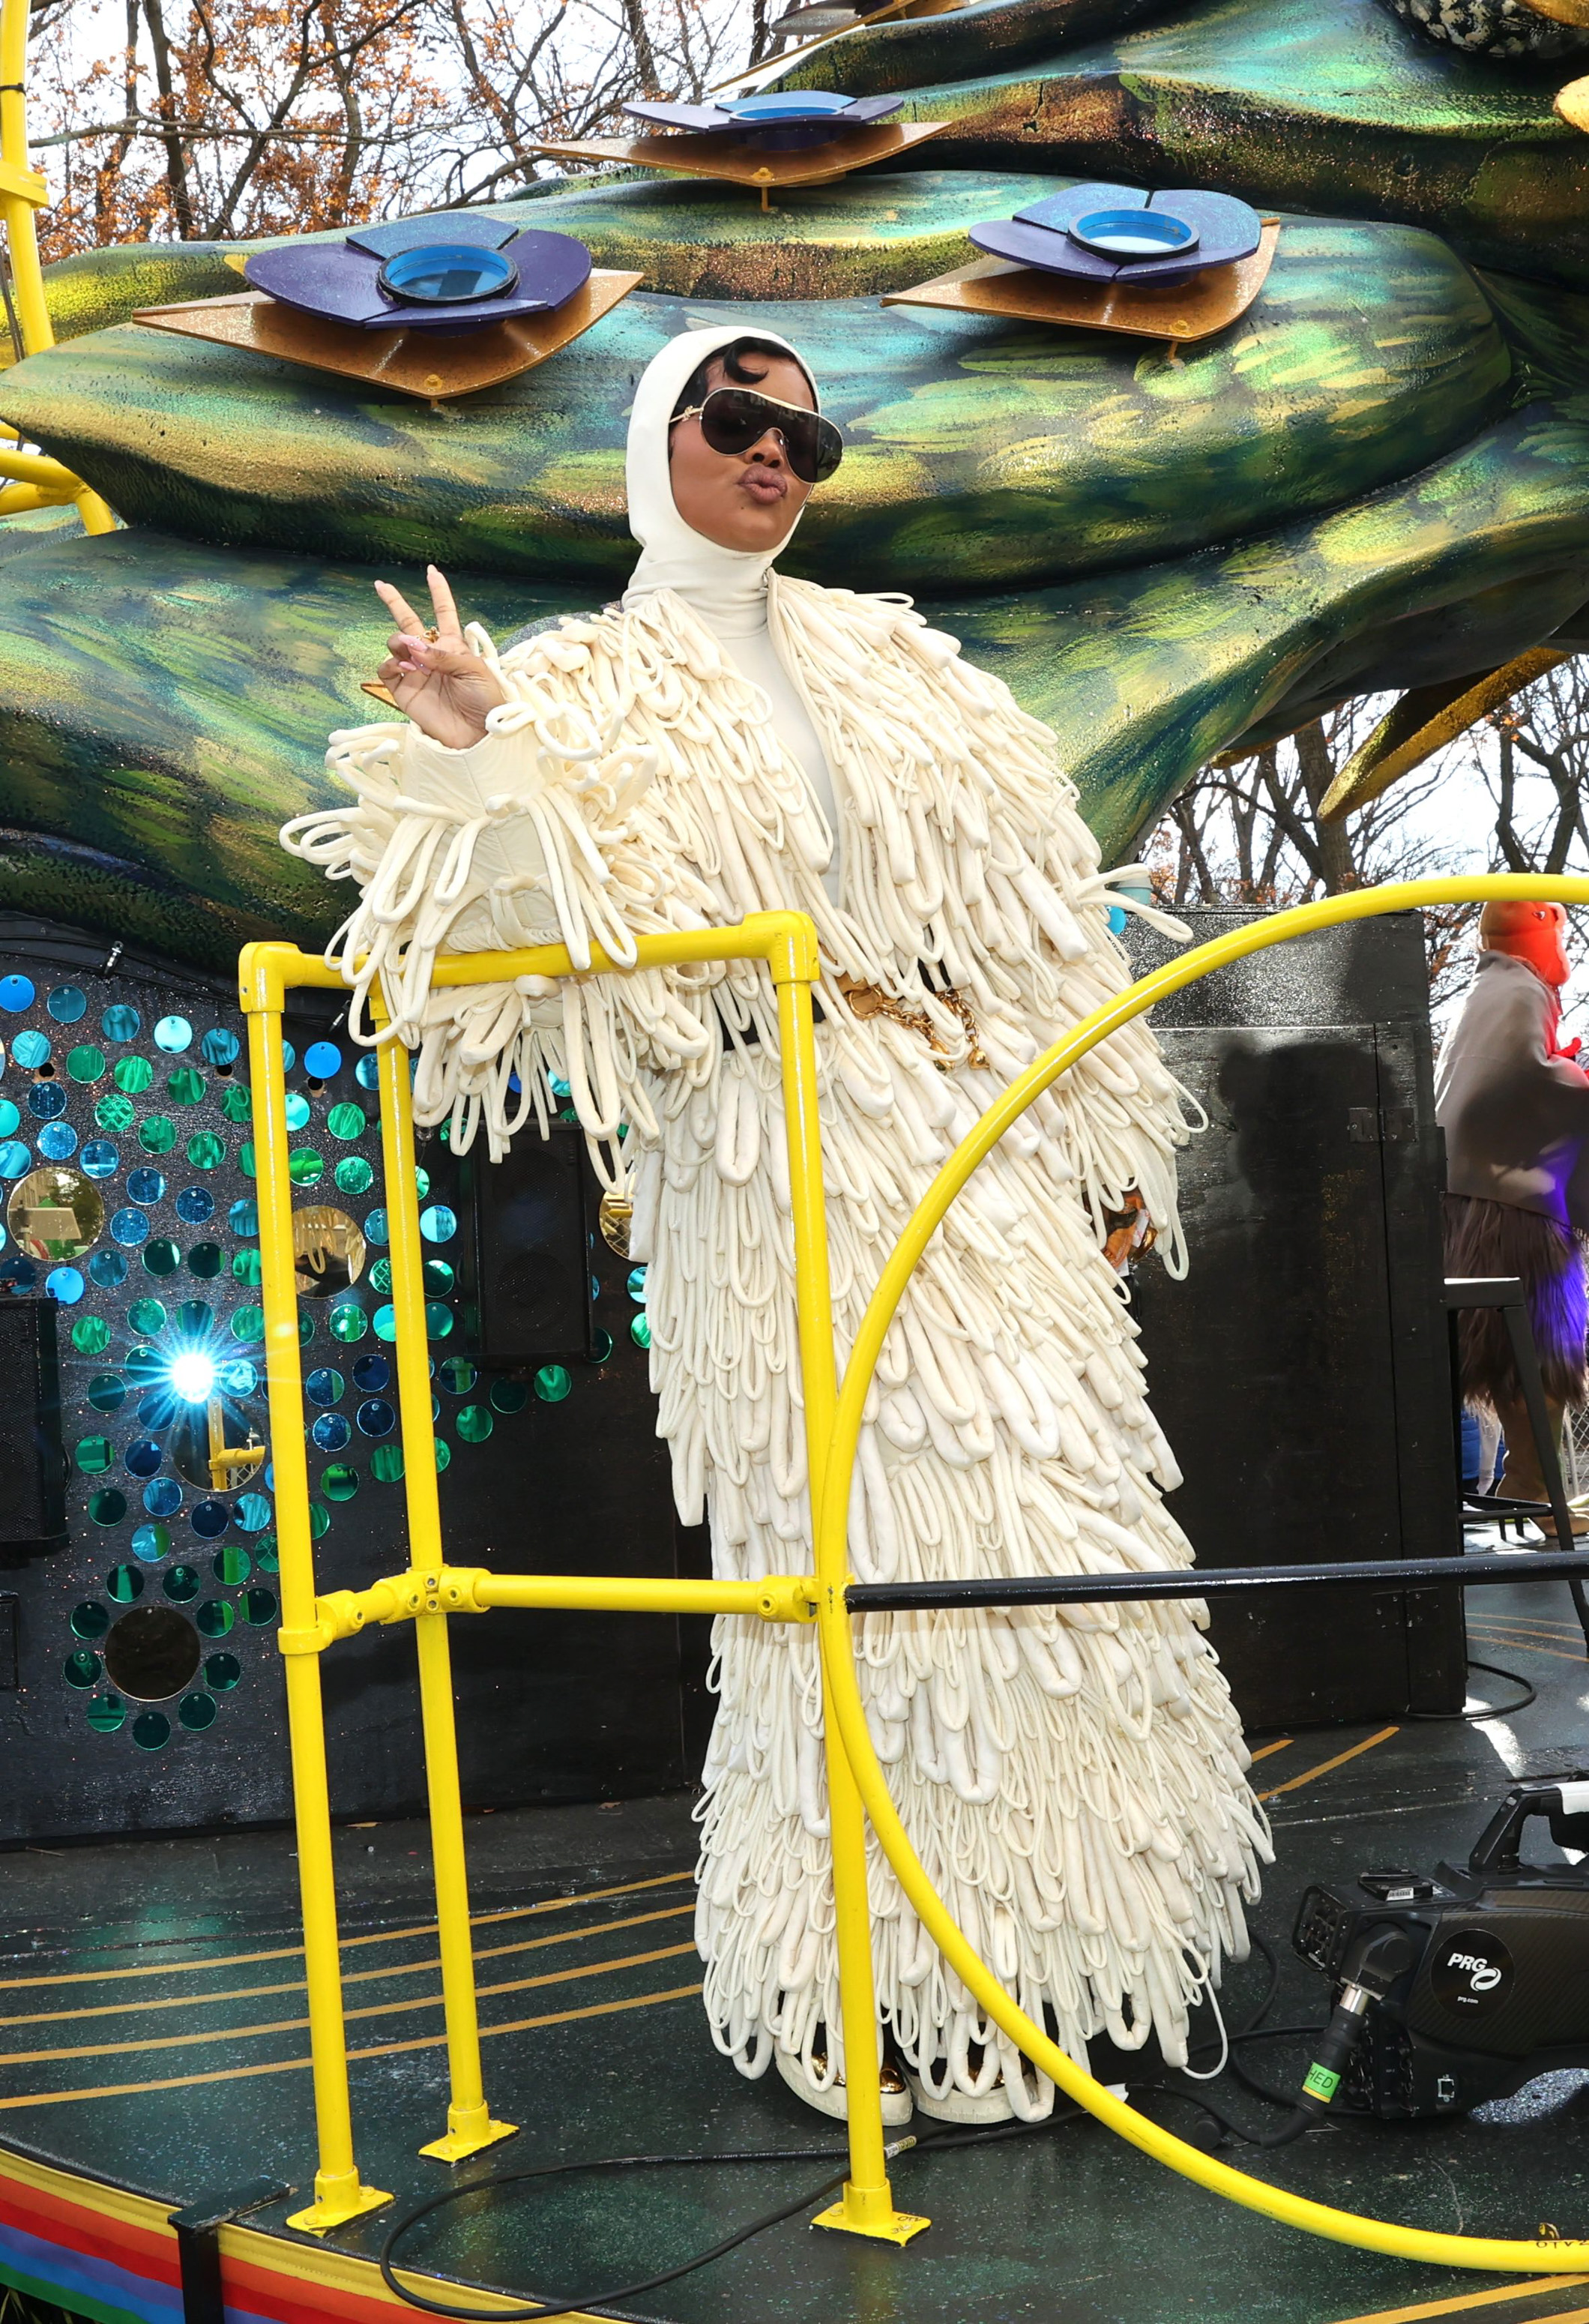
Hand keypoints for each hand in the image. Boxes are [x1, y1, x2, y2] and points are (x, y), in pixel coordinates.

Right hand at [372, 566, 507, 750]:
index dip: (439, 592)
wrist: (478, 735)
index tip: (431, 571)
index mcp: (453, 647)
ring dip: (399, 642)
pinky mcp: (403, 690)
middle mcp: (431, 656)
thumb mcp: (473, 671)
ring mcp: (415, 672)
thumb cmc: (484, 702)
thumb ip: (442, 655)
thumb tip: (412, 644)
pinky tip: (404, 668)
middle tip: (381, 586)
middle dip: (395, 602)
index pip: (444, 613)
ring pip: (395, 643)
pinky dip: (391, 663)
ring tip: (413, 658)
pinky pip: (386, 669)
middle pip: (409, 622)